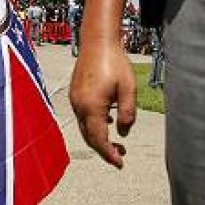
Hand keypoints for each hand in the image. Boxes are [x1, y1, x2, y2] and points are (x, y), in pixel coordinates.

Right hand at [69, 38, 136, 168]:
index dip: (109, 154)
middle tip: (121, 154)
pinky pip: (83, 115)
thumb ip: (128, 113)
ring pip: (85, 127)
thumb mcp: (128, 88)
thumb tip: (123, 133)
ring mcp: (75, 99)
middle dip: (104, 149)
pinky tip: (108, 120)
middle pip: (89, 137)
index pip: (99, 139)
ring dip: (99, 136)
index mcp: (92, 106)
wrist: (97, 41)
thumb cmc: (115, 62)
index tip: (120, 163)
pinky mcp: (75, 93)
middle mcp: (79, 106)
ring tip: (117, 140)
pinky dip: (94, 124)